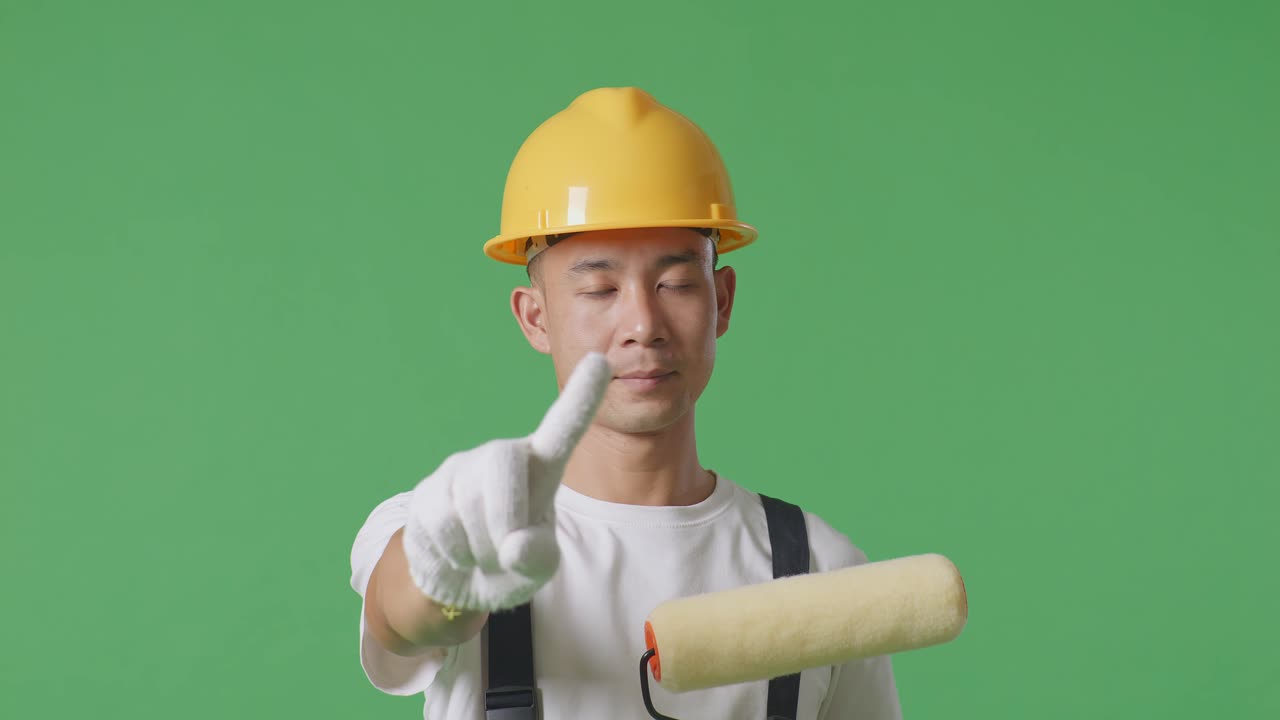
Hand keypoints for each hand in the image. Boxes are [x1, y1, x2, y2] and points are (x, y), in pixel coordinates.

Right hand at [402, 352, 611, 610]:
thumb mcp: (536, 571)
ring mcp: (461, 469)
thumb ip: (539, 560)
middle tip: (505, 556)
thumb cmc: (509, 564)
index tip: (600, 359)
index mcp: (542, 467)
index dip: (582, 395)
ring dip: (479, 547)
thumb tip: (514, 546)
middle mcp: (501, 456)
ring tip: (483, 557)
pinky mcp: (429, 490)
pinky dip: (454, 553)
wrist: (456, 578)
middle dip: (504, 514)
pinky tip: (458, 554)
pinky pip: (439, 520)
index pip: (563, 425)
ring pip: (466, 500)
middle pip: (501, 461)